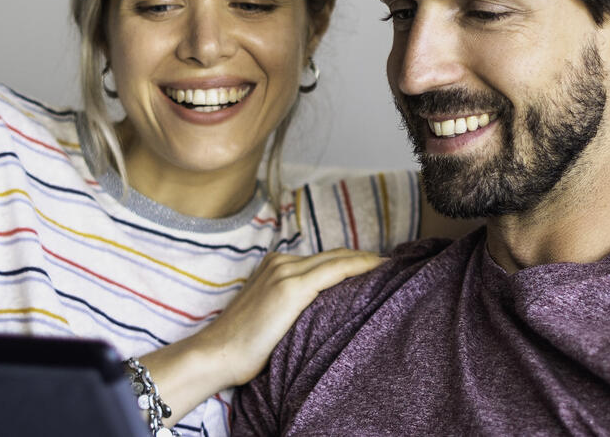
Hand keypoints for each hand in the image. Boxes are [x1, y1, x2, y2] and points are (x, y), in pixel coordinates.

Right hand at [188, 248, 381, 386]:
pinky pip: (335, 270)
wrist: (218, 354)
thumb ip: (291, 306)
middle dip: (363, 258)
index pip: (322, 260)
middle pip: (333, 255)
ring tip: (390, 268)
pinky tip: (378, 267)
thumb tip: (320, 314)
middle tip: (391, 265)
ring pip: (337, 259)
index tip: (376, 267)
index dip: (351, 261)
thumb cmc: (242, 346)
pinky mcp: (291, 287)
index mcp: (274, 267)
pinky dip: (359, 266)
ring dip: (366, 261)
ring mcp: (285, 273)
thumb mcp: (270, 316)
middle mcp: (281, 263)